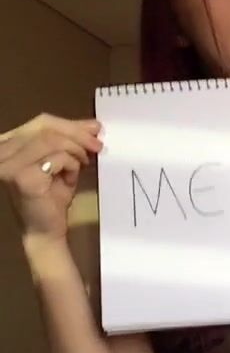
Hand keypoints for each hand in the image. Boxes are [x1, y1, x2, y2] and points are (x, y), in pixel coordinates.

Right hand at [0, 113, 102, 239]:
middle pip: (45, 128)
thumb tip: (94, 125)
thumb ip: (73, 141)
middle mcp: (3, 153)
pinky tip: (70, 180)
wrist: (45, 231)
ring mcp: (10, 165)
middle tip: (97, 145)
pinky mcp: (23, 177)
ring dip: (75, 151)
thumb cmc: (50, 198)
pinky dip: (71, 166)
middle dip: (77, 134)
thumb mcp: (63, 162)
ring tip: (83, 164)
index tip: (94, 129)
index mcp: (8, 145)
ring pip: (52, 140)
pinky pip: (57, 158)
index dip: (69, 124)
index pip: (40, 122)